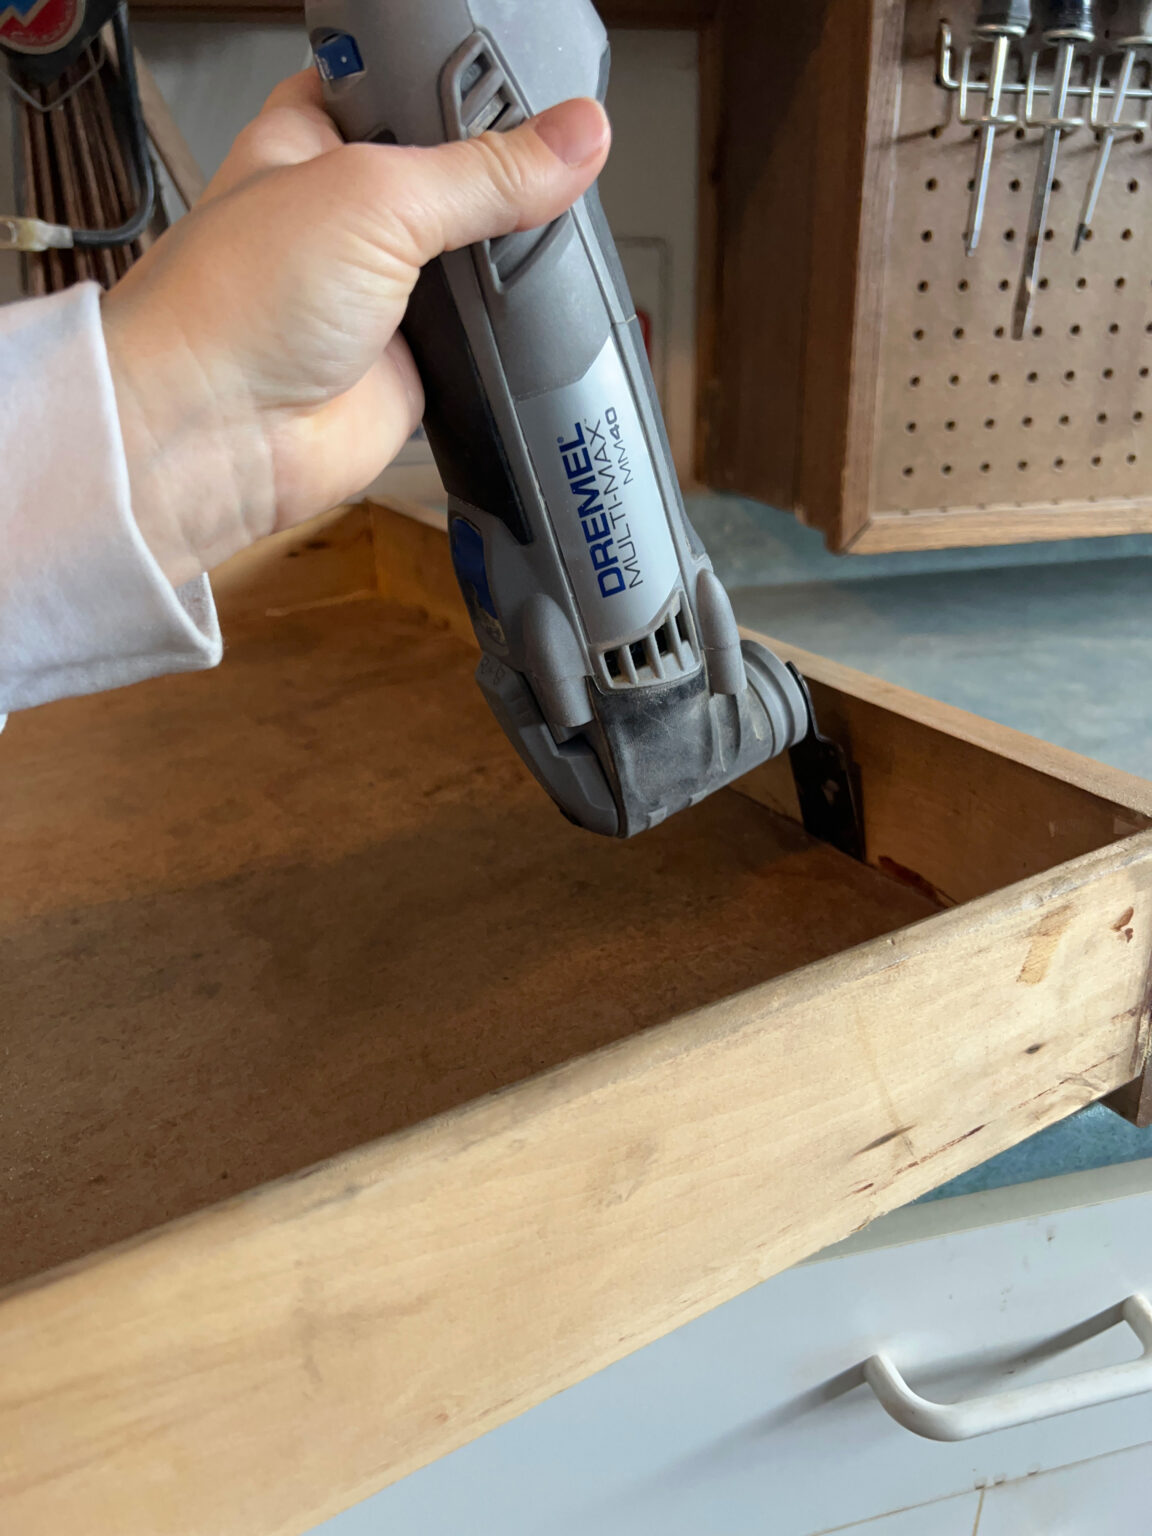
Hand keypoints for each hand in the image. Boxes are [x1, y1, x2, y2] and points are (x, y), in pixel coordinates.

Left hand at [101, 72, 610, 586]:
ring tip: (556, 231)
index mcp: (314, 141)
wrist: (218, 435)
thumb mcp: (373, 198)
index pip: (400, 85)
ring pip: (474, 258)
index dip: (459, 83)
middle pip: (452, 175)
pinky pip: (482, 339)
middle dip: (501, 174)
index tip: (528, 84)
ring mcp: (384, 293)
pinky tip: (538, 311)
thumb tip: (576, 137)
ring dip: (509, 256)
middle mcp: (348, 215)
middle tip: (559, 158)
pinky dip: (510, 332)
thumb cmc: (233, 305)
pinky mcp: (414, 363)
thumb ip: (483, 172)